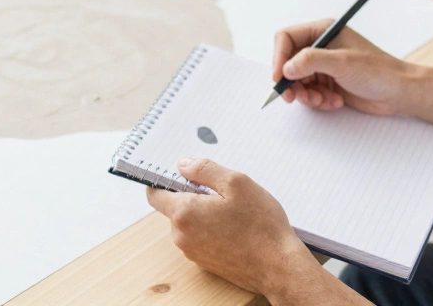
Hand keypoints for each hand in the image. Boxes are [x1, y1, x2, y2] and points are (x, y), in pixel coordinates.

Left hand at [147, 158, 320, 297]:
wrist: (278, 267)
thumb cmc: (261, 226)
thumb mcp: (236, 183)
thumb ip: (204, 169)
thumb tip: (183, 165)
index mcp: (184, 213)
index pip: (154, 194)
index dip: (164, 180)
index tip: (182, 175)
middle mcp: (182, 236)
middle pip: (175, 208)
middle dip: (192, 196)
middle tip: (222, 193)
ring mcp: (193, 252)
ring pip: (189, 223)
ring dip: (204, 214)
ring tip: (233, 212)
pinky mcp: (205, 263)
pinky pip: (200, 239)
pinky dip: (212, 230)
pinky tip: (235, 228)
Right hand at [271, 22, 418, 114]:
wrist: (399, 93)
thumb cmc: (379, 71)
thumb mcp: (343, 62)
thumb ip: (311, 61)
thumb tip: (286, 68)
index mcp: (323, 31)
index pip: (287, 38)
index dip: (279, 57)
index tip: (279, 77)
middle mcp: (320, 47)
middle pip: (288, 62)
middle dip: (291, 82)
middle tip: (294, 98)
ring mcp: (324, 66)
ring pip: (297, 81)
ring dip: (306, 94)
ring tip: (322, 100)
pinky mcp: (328, 84)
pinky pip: (309, 93)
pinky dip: (318, 101)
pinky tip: (334, 101)